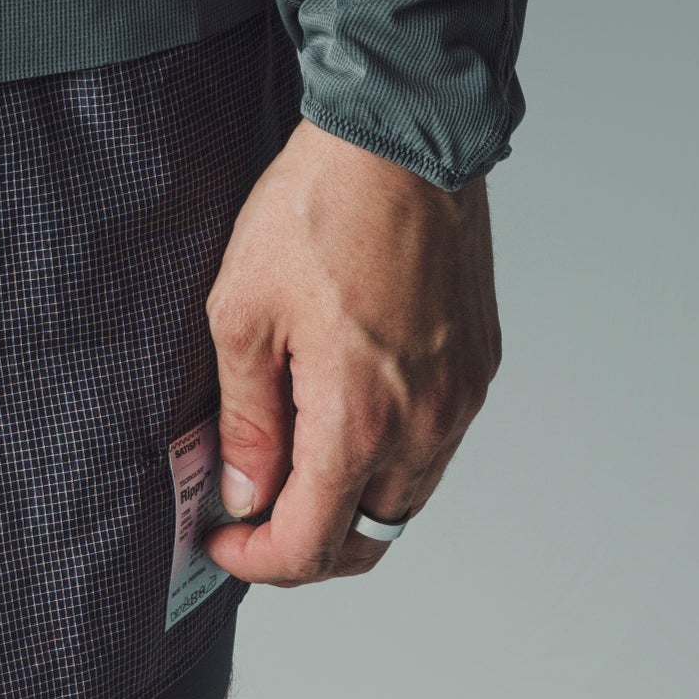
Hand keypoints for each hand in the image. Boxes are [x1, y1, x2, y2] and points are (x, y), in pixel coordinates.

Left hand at [200, 115, 499, 583]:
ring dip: (353, 493)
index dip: (257, 561)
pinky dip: (391, 447)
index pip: (312, 545)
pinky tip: (347, 398)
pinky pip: (436, 440)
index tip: (219, 541)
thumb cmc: (318, 209)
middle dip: (308, 538)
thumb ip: (246, 419)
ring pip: (407, 492)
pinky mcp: (478, 365)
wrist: (401, 138)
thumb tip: (243, 495)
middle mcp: (424, 424)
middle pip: (367, 533)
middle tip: (254, 504)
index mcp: (359, 421)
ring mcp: (460, 397)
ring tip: (297, 443)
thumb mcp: (244, 311)